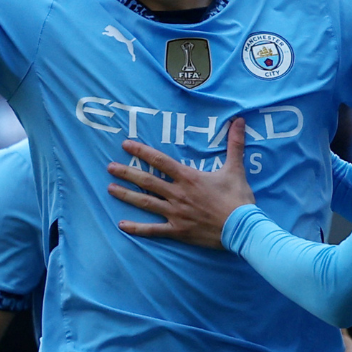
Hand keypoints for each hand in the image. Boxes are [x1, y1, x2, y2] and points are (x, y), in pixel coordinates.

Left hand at [107, 119, 255, 248]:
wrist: (242, 228)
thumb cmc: (238, 198)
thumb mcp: (236, 168)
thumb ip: (235, 144)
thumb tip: (240, 121)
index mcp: (188, 177)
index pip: (160, 161)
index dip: (142, 151)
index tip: (126, 145)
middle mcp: (177, 194)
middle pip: (146, 180)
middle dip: (127, 172)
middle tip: (109, 167)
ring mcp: (175, 213)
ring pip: (145, 203)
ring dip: (126, 195)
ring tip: (110, 188)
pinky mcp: (177, 230)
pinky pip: (153, 230)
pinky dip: (137, 229)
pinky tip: (122, 225)